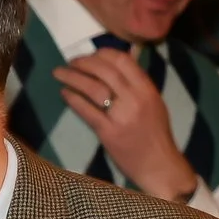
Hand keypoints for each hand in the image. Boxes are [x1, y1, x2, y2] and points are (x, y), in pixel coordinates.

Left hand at [53, 49, 198, 203]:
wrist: (158, 164)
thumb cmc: (155, 133)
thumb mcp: (153, 102)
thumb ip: (136, 84)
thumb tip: (116, 64)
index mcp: (147, 89)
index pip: (123, 61)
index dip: (102, 53)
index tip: (89, 54)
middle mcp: (134, 98)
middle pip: (105, 70)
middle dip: (84, 62)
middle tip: (70, 62)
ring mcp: (121, 116)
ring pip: (93, 88)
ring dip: (73, 77)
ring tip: (60, 73)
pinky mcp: (108, 132)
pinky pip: (87, 110)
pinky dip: (73, 99)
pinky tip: (64, 93)